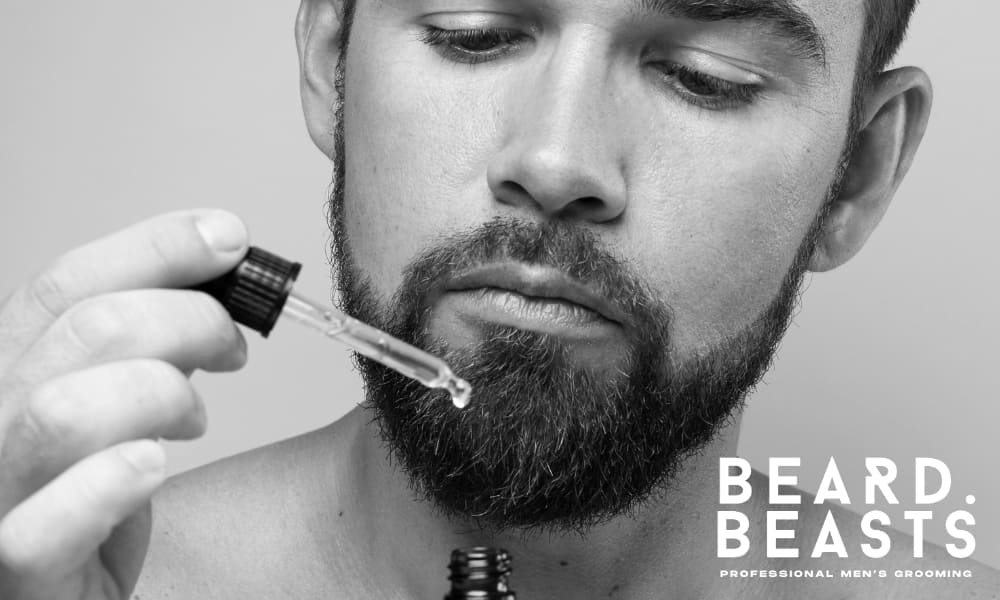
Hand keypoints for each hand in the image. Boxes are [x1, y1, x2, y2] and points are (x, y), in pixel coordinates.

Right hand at [0, 210, 249, 598]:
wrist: (63, 596)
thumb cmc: (92, 500)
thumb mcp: (114, 399)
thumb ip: (143, 338)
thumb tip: (217, 263)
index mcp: (4, 371)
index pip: (64, 284)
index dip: (156, 249)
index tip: (228, 237)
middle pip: (82, 331)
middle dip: (186, 320)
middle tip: (232, 345)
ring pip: (62, 411)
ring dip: (160, 397)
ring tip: (192, 418)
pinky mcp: (14, 575)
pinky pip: (41, 530)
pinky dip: (109, 484)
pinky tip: (154, 466)